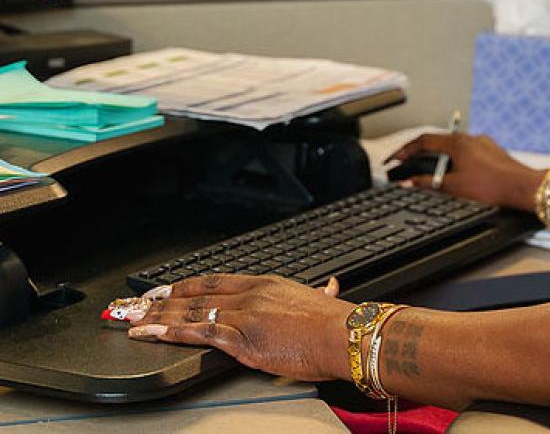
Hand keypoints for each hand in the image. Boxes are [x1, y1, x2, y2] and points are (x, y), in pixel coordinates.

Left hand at [127, 273, 351, 381]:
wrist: (345, 336)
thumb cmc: (336, 324)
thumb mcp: (321, 301)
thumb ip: (318, 294)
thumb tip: (327, 289)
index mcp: (268, 284)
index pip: (217, 281)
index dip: (188, 285)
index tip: (168, 288)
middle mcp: (252, 295)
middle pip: (197, 293)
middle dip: (163, 299)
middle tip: (136, 302)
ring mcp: (244, 315)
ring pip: (191, 311)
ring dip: (157, 315)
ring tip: (132, 318)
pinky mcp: (242, 339)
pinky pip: (198, 333)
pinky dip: (170, 332)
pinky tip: (152, 333)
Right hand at [388, 132, 543, 210]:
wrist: (522, 188)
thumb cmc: (492, 186)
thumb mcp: (453, 187)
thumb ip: (428, 183)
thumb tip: (408, 182)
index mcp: (457, 143)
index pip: (423, 141)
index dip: (405, 150)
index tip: (393, 159)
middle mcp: (469, 138)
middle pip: (438, 142)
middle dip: (420, 154)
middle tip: (406, 164)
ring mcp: (482, 144)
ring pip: (453, 148)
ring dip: (438, 159)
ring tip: (430, 174)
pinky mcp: (492, 152)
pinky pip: (467, 153)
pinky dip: (455, 161)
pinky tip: (456, 174)